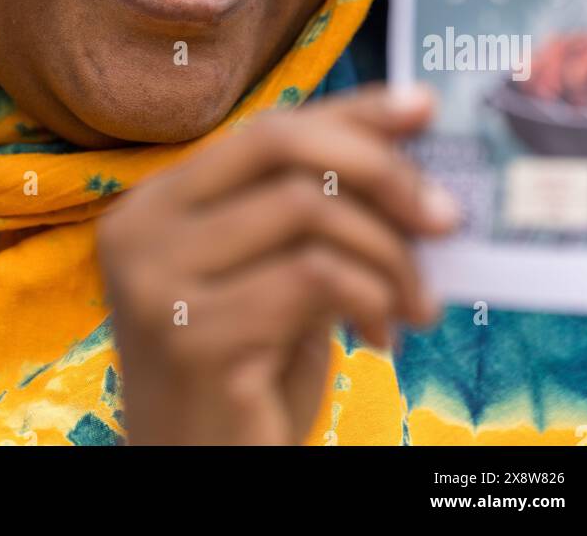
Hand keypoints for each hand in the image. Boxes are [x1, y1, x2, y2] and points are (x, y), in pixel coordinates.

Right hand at [96, 82, 457, 445]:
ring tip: (416, 305)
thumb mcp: (278, 277)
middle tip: (446, 218)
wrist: (204, 478)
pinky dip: (370, 297)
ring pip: (307, 208)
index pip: (266, 129)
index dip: (351, 111)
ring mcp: (158, 282)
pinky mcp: (193, 336)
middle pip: (281, 146)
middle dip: (381, 170)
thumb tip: (407, 136)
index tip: (424, 108)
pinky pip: (314, 277)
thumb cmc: (250, 377)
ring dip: (388, 255)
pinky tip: (380, 338)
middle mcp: (140, 229)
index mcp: (156, 202)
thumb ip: (316, 210)